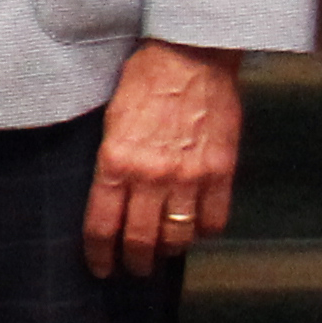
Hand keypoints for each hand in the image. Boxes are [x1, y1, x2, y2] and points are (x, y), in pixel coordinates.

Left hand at [85, 38, 244, 278]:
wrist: (191, 54)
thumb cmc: (144, 78)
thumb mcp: (110, 118)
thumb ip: (110, 160)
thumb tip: (109, 195)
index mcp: (115, 161)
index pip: (102, 226)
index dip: (100, 255)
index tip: (101, 267)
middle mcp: (151, 175)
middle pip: (141, 240)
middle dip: (135, 262)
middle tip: (134, 268)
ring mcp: (189, 176)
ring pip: (178, 236)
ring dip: (169, 250)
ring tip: (164, 250)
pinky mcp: (221, 171)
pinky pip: (215, 220)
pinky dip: (206, 231)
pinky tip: (198, 227)